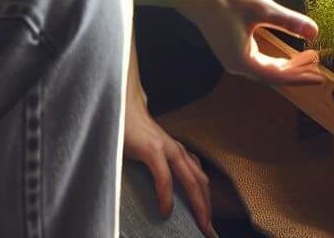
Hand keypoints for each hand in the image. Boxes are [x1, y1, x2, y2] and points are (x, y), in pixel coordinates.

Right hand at [124, 73, 216, 237]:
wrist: (123, 108)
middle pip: (201, 183)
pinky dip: (166, 196)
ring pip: (190, 181)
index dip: (207, 202)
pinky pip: (164, 177)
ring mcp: (167, 149)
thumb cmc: (135, 134)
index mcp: (179, 154)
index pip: (200, 180)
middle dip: (207, 209)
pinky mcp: (152, 150)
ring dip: (198, 205)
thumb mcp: (153, 154)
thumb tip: (164, 195)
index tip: (209, 225)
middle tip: (210, 232)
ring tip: (200, 225)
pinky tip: (166, 211)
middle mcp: (178, 151)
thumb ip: (161, 170)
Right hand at [180, 0, 322, 86]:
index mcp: (243, 61)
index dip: (300, 77)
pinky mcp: (232, 47)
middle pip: (273, 75)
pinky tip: (286, 52)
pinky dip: (275, 58)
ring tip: (309, 58)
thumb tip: (315, 33)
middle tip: (319, 64)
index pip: (278, 76)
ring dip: (287, 64)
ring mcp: (233, 56)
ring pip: (266, 67)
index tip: (320, 77)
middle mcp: (237, 64)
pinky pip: (259, 60)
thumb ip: (288, 21)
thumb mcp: (261, 8)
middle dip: (297, 70)